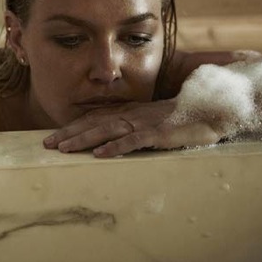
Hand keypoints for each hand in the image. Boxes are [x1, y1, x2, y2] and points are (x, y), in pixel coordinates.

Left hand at [42, 99, 221, 157]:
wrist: (215, 106)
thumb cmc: (185, 116)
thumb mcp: (155, 120)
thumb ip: (136, 127)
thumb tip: (115, 139)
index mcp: (130, 111)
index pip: (95, 118)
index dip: (73, 127)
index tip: (54, 138)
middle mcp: (132, 114)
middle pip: (94, 123)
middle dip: (69, 133)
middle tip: (46, 145)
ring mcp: (145, 123)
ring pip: (107, 130)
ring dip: (84, 139)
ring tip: (64, 149)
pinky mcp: (159, 132)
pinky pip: (133, 140)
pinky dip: (116, 147)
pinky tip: (100, 154)